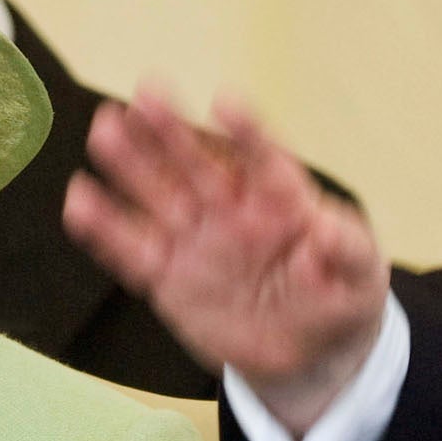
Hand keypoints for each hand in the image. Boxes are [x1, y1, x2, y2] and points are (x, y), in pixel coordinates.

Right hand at [65, 88, 390, 437]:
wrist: (307, 346)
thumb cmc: (338, 293)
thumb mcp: (361, 275)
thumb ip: (349, 251)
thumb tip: (326, 232)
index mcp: (281, 199)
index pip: (264, 159)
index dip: (247, 132)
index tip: (225, 102)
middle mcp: (231, 210)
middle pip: (198, 165)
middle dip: (172, 131)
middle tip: (144, 94)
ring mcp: (196, 241)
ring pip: (159, 197)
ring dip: (131, 165)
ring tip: (104, 129)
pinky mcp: (169, 278)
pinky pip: (133, 252)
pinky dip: (106, 229)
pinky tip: (80, 201)